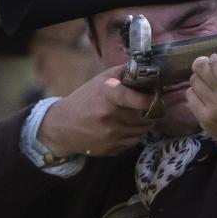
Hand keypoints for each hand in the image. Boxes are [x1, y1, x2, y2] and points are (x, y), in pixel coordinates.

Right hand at [37, 73, 154, 160]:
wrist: (61, 126)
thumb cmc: (85, 99)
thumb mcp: (101, 80)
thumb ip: (125, 72)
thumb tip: (149, 68)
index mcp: (107, 96)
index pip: (134, 98)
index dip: (148, 99)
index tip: (155, 97)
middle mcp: (109, 116)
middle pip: (146, 116)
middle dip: (149, 111)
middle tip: (144, 107)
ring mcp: (111, 135)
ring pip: (143, 130)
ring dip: (143, 123)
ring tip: (133, 116)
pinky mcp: (112, 148)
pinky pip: (135, 141)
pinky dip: (134, 134)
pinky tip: (124, 127)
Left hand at [187, 57, 216, 169]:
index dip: (215, 60)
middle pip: (201, 69)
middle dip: (203, 64)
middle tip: (209, 66)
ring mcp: (215, 111)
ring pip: (193, 81)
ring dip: (199, 78)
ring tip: (209, 82)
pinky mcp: (205, 120)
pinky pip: (190, 95)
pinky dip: (196, 92)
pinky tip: (206, 95)